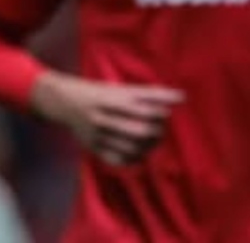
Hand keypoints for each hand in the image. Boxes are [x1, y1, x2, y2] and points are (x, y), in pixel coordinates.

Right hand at [31, 71, 183, 165]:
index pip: (144, 111)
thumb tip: (183, 97)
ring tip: (154, 141)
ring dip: (148, 147)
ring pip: (130, 148)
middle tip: (161, 130)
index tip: (166, 114)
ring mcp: (98, 136)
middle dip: (156, 132)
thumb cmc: (102, 93)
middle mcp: (105, 119)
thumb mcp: (125, 89)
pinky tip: (141, 154)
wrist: (66, 102)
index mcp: (114, 101)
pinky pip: (117, 160)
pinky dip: (133, 160)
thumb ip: (154, 94)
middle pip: (139, 131)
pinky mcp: (93, 149)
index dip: (160, 115)